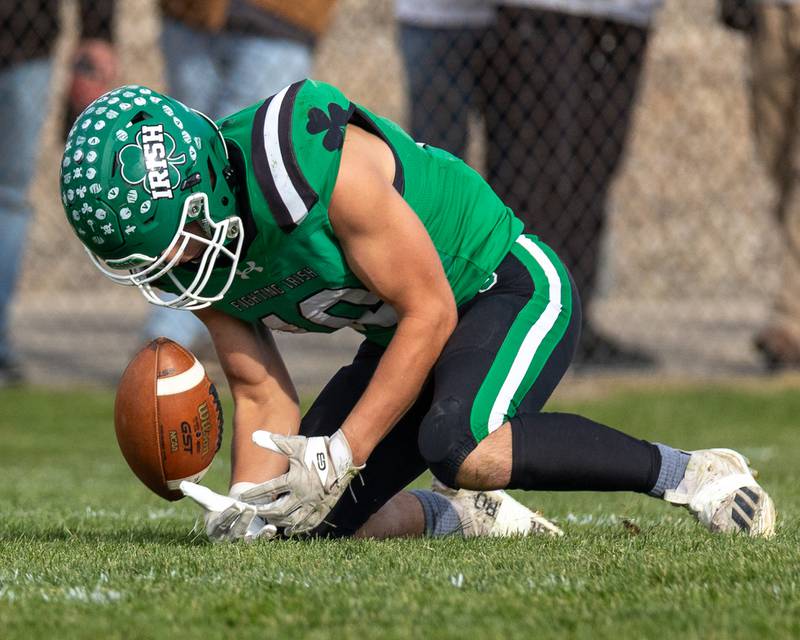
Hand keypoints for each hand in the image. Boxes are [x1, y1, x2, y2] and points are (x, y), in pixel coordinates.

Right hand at [180, 481, 276, 542]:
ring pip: (248, 539)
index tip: (236, 505)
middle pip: (235, 532)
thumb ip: (197, 494)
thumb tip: (182, 485)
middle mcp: (227, 538)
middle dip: (243, 521)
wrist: (235, 512)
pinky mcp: (254, 539)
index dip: (229, 515)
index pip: (221, 523)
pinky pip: (260, 541)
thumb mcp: (209, 500)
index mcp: (215, 528)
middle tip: (250, 508)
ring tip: (266, 525)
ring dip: (257, 534)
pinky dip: (266, 537)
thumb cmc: (219, 506)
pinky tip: (273, 530)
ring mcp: (241, 540)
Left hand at [239, 430, 363, 535]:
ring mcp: (313, 504)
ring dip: (278, 521)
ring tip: (268, 520)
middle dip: (264, 511)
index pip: (268, 490)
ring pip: (292, 520)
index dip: (254, 494)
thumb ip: (274, 443)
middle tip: (254, 511)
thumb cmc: (316, 450)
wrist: (342, 458)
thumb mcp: (295, 445)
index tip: (242, 497)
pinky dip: (296, 529)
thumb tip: (254, 436)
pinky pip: (307, 524)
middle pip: (278, 510)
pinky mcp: (322, 509)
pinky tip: (288, 531)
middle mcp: (302, 494)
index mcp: (294, 479)